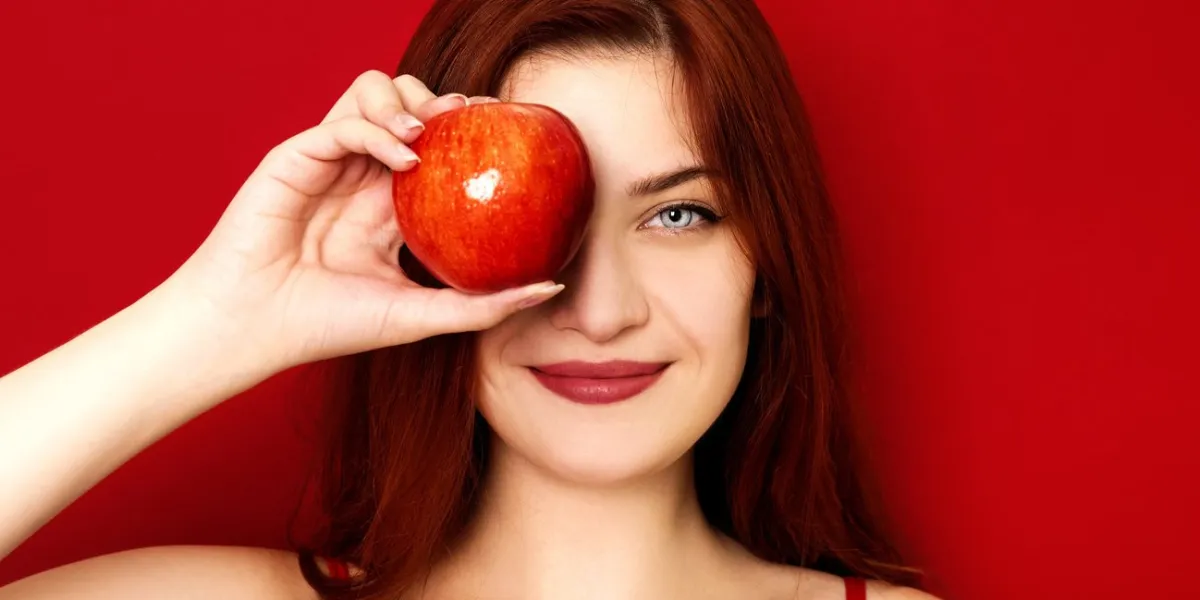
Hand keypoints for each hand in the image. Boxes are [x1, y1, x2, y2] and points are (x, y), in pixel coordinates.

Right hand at [164, 71, 561, 370]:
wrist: (254, 328)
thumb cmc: (328, 325)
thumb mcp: (421, 315)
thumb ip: (483, 304)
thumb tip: (550, 287)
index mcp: (388, 206)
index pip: (438, 151)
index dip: (472, 133)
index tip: (511, 134)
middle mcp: (361, 176)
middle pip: (410, 108)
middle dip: (445, 103)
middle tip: (478, 118)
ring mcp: (329, 163)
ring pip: (374, 94)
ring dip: (409, 100)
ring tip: (437, 129)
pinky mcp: (297, 156)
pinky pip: (345, 122)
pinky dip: (378, 130)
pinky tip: (406, 156)